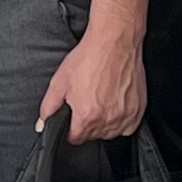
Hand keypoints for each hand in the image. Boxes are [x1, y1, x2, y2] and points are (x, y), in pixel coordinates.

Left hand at [36, 25, 147, 140]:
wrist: (114, 42)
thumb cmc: (89, 58)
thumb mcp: (59, 82)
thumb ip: (48, 108)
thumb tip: (42, 125)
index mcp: (87, 116)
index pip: (74, 139)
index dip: (70, 129)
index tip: (72, 118)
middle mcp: (108, 119)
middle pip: (92, 136)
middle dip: (86, 124)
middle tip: (85, 102)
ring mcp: (125, 115)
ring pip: (110, 133)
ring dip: (103, 123)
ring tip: (99, 101)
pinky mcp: (138, 108)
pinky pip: (128, 126)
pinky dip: (121, 120)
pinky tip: (113, 104)